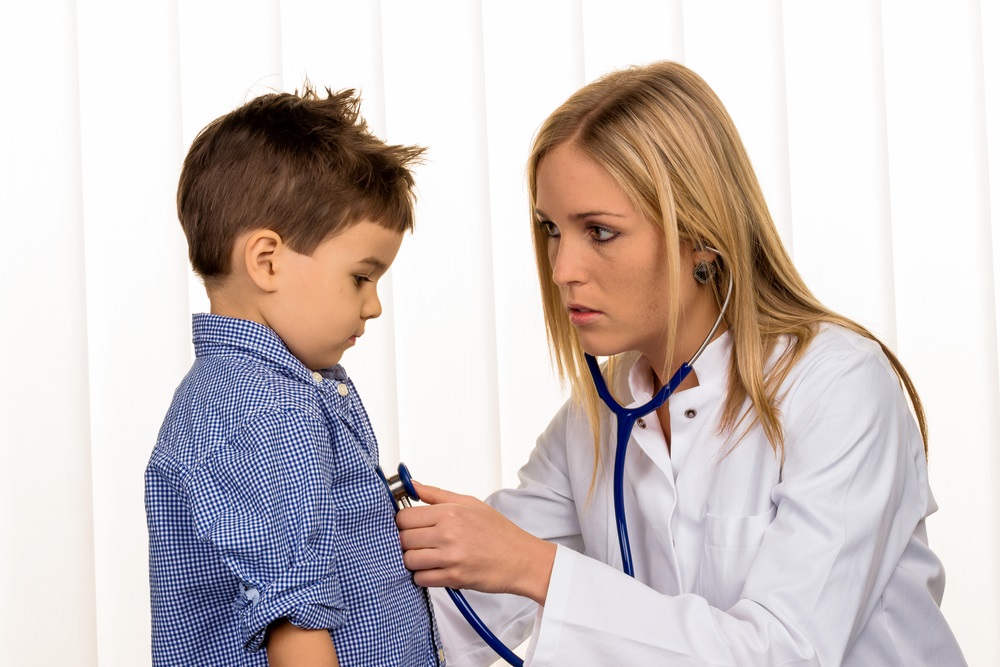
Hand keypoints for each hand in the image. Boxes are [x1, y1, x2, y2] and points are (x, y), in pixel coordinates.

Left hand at [395, 481, 555, 604]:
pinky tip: (434, 570)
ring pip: (409, 560)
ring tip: (426, 557)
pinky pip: (421, 579)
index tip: (410, 526)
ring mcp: (450, 557)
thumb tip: (412, 484)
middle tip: (418, 543)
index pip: (405, 517)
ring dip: (413, 560)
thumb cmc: (498, 531)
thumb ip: (436, 494)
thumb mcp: (470, 503)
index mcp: (450, 512)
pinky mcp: (454, 578)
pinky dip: (422, 576)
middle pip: (404, 539)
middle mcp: (448, 533)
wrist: (521, 559)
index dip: (403, 522)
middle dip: (406, 542)